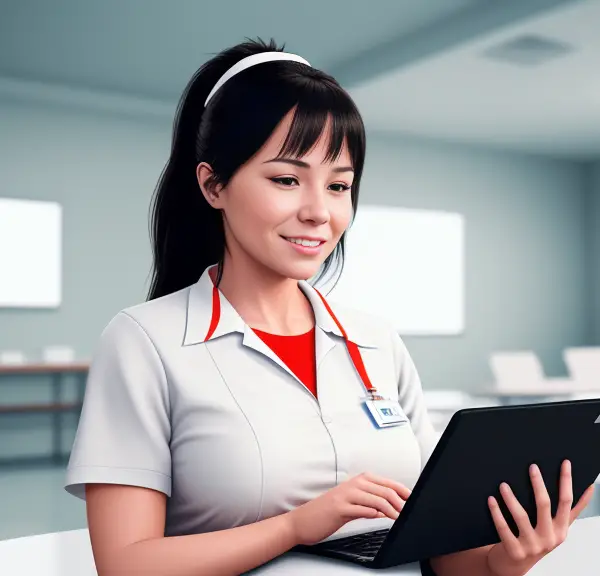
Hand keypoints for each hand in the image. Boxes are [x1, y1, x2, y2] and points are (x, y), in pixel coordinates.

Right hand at [285, 472, 410, 545]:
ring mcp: (345, 495)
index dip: (402, 490)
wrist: (302, 521)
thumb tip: (389, 507)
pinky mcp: (339, 508)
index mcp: (357, 481)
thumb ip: (369, 503)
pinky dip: (374, 513)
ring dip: (391, 509)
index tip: (412, 499)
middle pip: (384, 490)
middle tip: (408, 511)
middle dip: (400, 501)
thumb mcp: (351, 504)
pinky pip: (361, 508)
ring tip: (399, 517)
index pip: (386, 482)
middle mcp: (353, 485)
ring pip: (376, 498)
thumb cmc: (327, 513)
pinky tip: (380, 517)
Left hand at [486, 460, 594, 575]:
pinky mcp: (515, 551)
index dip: (567, 481)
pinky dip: (496, 512)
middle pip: (545, 505)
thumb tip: (589, 488)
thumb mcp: (557, 528)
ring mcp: (532, 546)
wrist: (515, 565)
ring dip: (511, 498)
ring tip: (503, 484)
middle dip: (538, 484)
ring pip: (522, 516)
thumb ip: (572, 511)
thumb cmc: (537, 541)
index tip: (565, 462)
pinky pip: (504, 528)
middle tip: (532, 467)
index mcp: (561, 530)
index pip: (567, 502)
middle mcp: (550, 538)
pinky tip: (491, 499)